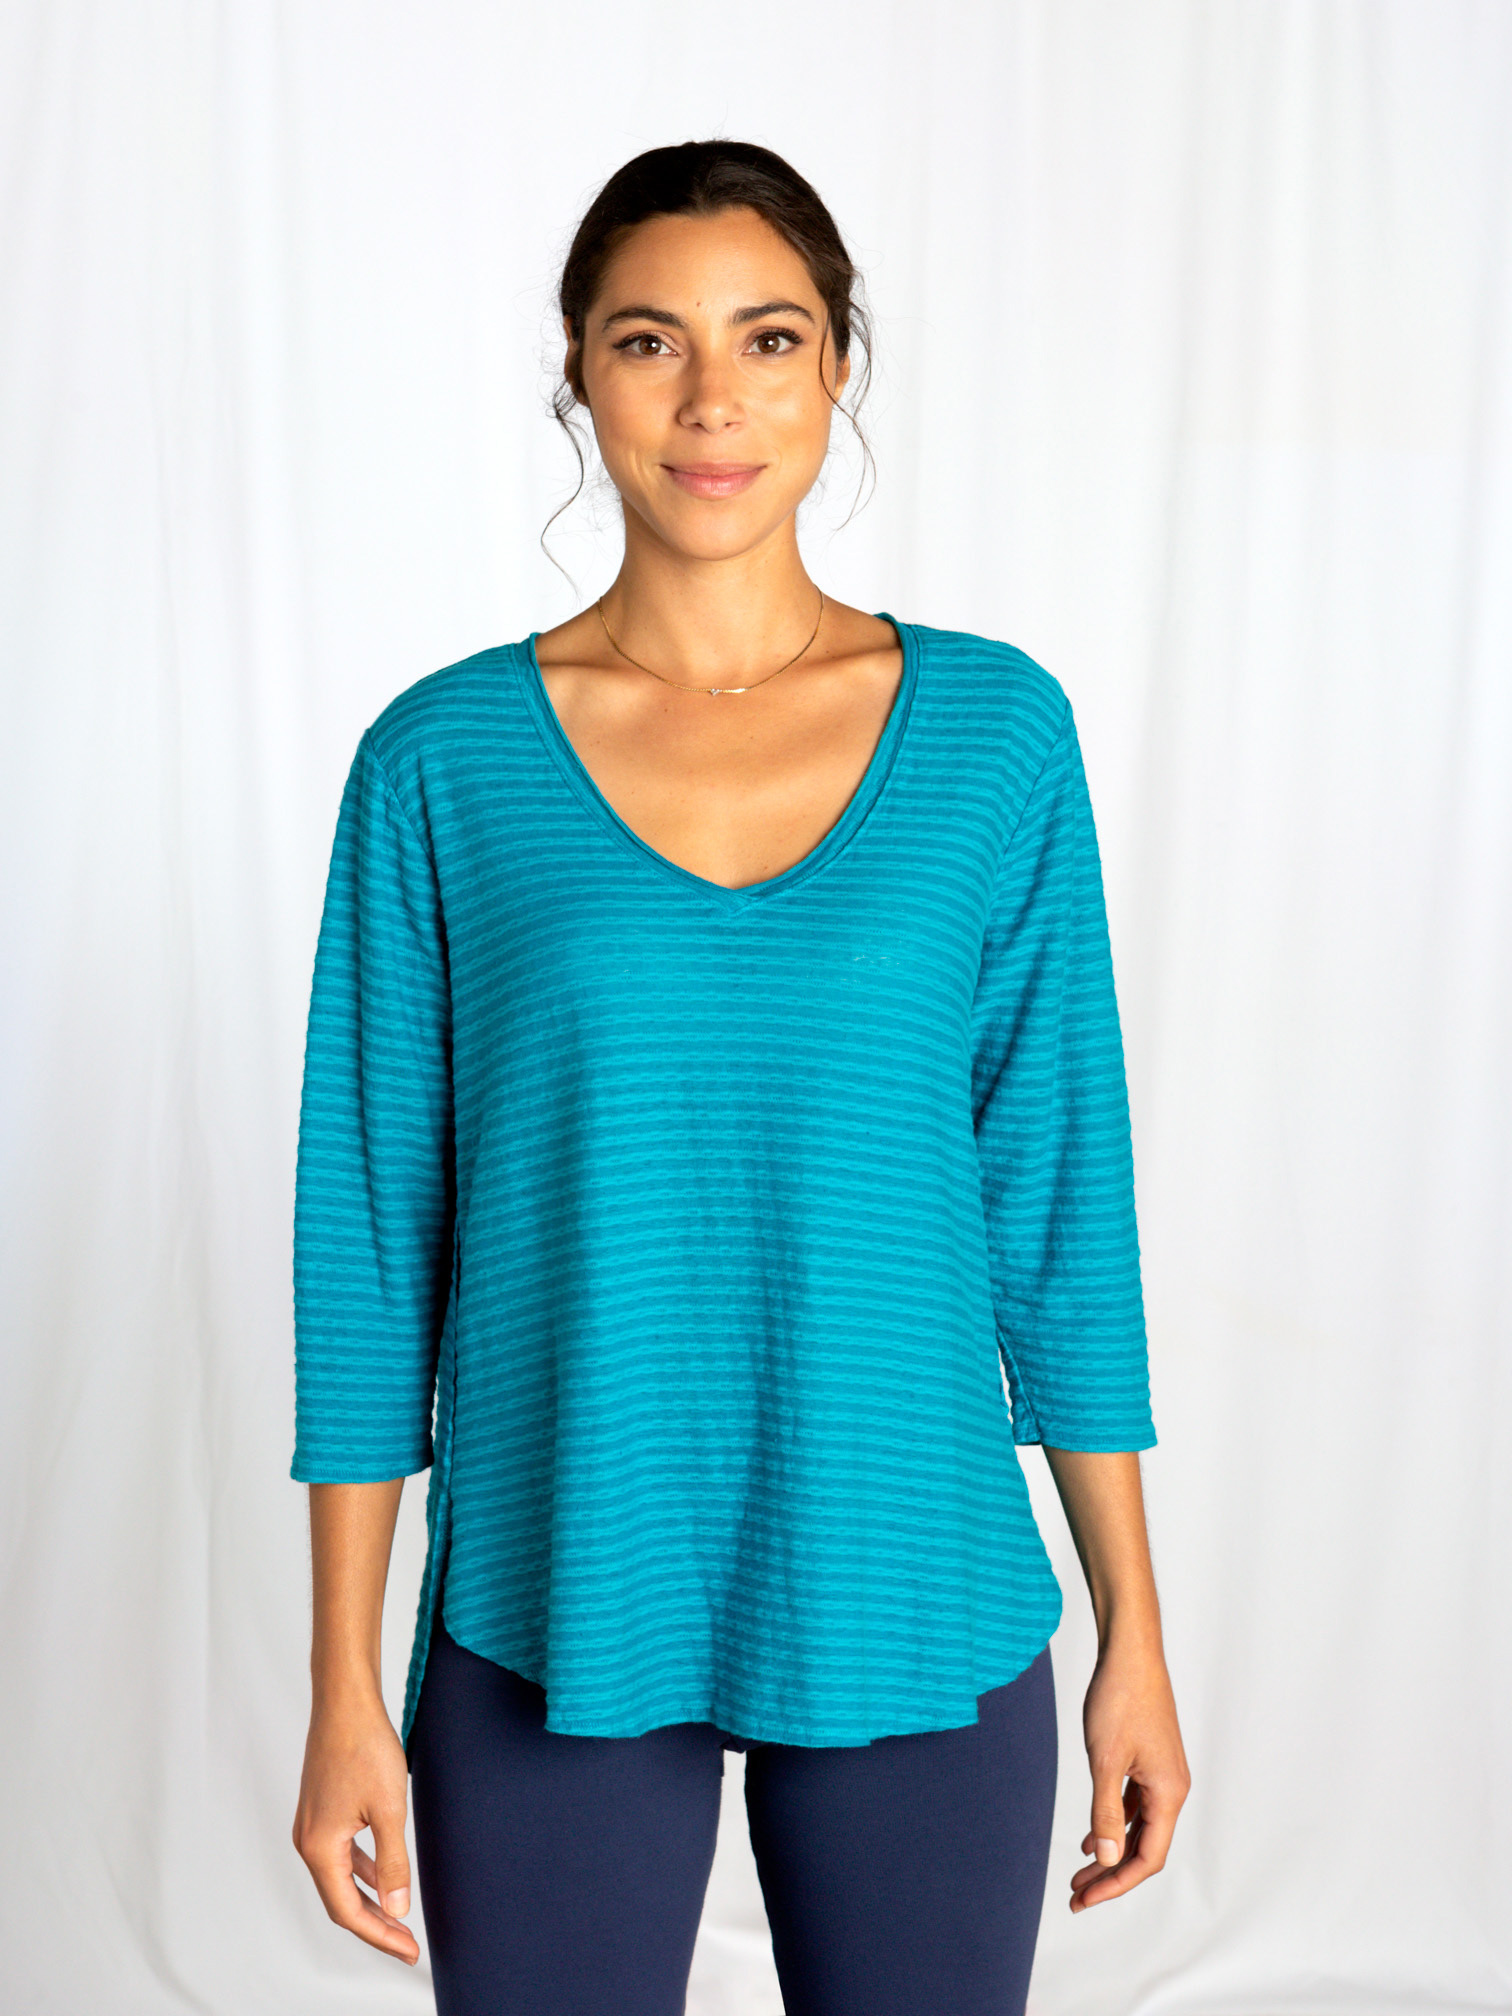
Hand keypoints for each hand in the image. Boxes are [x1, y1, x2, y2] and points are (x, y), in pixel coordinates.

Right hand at [292, 1691, 419, 1963]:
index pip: (348, 1911)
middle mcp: (308, 1842)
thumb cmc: (364, 1747)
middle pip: (340, 1900)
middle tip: (408, 1942)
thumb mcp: (389, 1809)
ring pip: (341, 1878)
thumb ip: (393, 1862)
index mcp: (319, 1848)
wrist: (345, 1702)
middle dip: (375, 1924)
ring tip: (400, 1917)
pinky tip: (384, 1873)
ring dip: (370, 1898)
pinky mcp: (322, 1810)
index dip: (380, 1936)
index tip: (410, 1950)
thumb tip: (397, 1909)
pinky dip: (363, 1870)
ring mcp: (312, 1826)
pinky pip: (341, 1854)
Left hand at [1069, 1635, 1188, 1913]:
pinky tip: (1093, 1837)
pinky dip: (1115, 1824)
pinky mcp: (1150, 1760)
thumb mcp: (1105, 1760)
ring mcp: (1163, 1774)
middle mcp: (1172, 1788)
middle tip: (1077, 1896)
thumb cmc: (1120, 1698)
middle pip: (1145, 1848)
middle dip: (1112, 1876)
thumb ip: (1106, 1813)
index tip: (1084, 1899)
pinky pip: (1135, 1806)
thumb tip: (1108, 1861)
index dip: (1116, 1885)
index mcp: (1169, 1793)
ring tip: (1081, 1873)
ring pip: (1139, 1828)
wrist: (1130, 1651)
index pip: (1148, 1858)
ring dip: (1112, 1853)